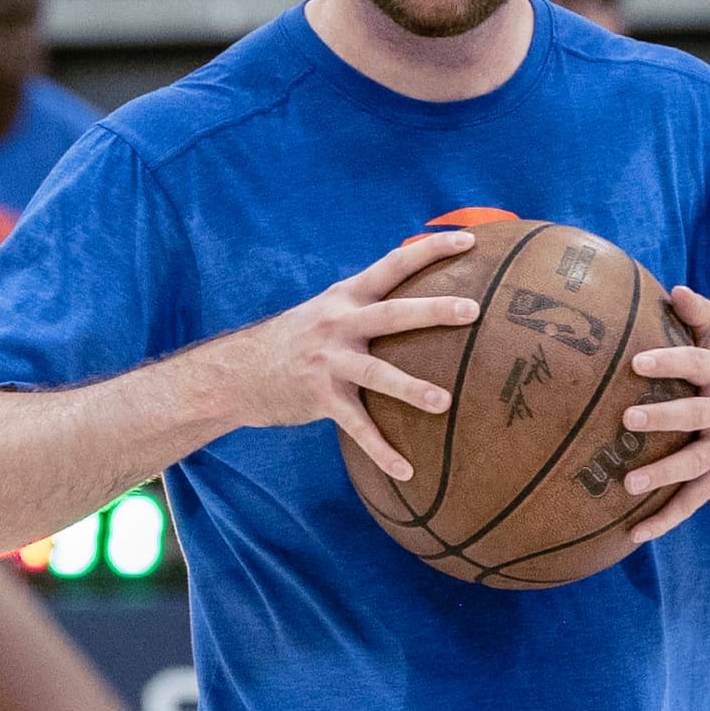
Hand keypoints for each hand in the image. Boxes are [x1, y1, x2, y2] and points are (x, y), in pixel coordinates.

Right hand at [211, 230, 480, 483]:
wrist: (237, 373)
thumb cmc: (296, 341)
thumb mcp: (327, 310)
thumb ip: (366, 303)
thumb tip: (418, 297)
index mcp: (346, 296)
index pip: (393, 263)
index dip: (430, 249)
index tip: (469, 239)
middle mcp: (338, 323)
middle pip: (392, 313)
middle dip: (433, 310)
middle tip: (472, 309)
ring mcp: (328, 361)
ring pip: (376, 372)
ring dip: (411, 388)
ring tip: (445, 403)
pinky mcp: (320, 397)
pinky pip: (357, 427)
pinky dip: (382, 450)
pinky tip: (407, 471)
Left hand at [620, 284, 709, 545]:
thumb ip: (700, 312)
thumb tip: (674, 290)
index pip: (697, 364)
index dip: (670, 362)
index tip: (637, 361)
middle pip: (695, 416)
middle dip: (663, 419)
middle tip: (628, 420)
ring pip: (693, 466)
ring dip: (662, 476)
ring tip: (627, 484)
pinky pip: (690, 503)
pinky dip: (664, 521)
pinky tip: (632, 536)